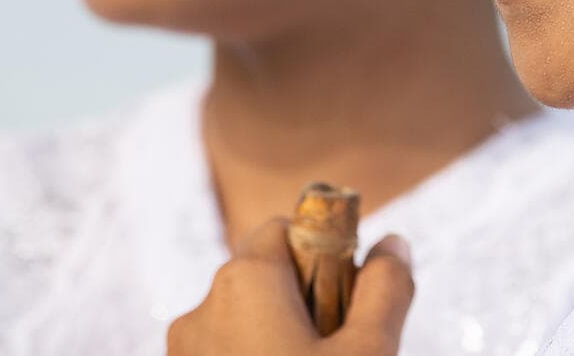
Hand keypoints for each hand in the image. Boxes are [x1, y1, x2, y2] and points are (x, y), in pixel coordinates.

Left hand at [168, 220, 412, 354]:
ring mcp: (180, 354)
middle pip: (266, 281)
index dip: (325, 258)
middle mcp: (200, 309)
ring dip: (276, 343)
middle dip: (303, 308)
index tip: (347, 305)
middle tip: (335, 352)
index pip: (287, 231)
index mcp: (244, 282)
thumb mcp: (369, 354)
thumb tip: (393, 243)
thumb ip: (385, 290)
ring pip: (242, 326)